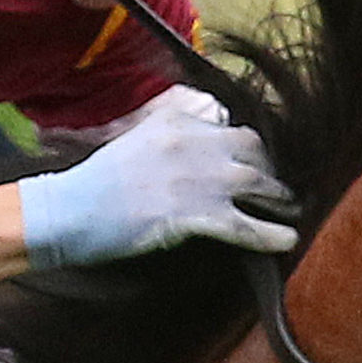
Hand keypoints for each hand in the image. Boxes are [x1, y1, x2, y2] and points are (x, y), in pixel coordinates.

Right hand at [15, 105, 297, 269]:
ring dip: (281, 199)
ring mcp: (197, 178)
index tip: (262, 161)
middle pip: (254, 150)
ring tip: (294, 210)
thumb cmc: (93, 185)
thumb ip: (168, 141)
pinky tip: (287, 240)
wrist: (67, 211)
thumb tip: (197, 157)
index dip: (252, 147)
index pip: (231, 127)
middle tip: (283, 185)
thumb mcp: (133, 143)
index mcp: (176, 122)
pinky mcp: (195, 215)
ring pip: (260, 183)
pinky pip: (248, 224)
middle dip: (273, 168)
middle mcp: (194, 143)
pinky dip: (272, 234)